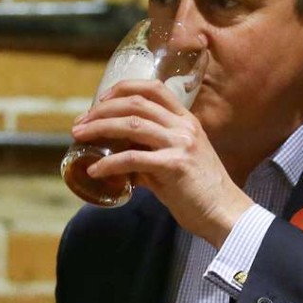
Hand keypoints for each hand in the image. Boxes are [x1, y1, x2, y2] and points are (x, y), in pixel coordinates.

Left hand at [71, 78, 252, 246]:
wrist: (224, 214)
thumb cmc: (198, 191)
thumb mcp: (175, 162)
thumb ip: (149, 154)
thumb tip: (118, 159)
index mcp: (185, 120)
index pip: (153, 89)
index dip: (122, 89)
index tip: (99, 100)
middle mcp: (183, 126)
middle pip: (135, 103)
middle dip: (101, 110)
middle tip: (79, 123)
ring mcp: (180, 144)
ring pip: (131, 125)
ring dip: (99, 128)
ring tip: (78, 136)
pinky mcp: (174, 166)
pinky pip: (132, 159)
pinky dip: (108, 164)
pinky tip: (94, 170)